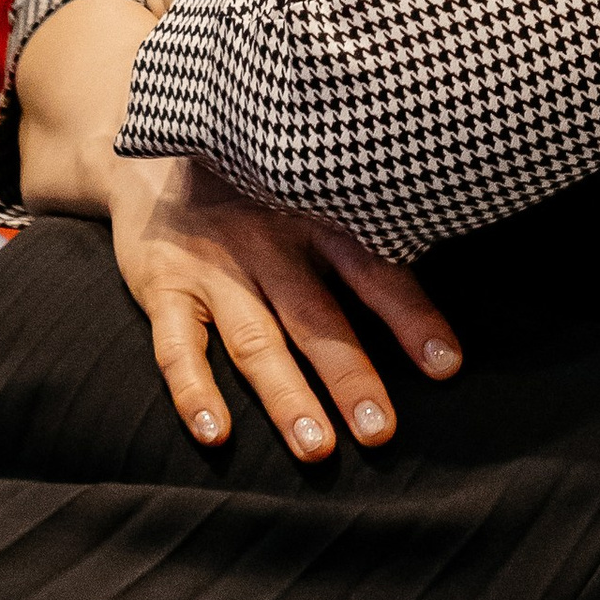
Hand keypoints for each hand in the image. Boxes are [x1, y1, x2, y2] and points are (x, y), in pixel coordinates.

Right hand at [100, 147, 462, 460]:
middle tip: (380, 431)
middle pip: (314, 315)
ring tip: (317, 448)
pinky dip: (193, 391)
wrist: (152, 151)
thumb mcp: (305, 182)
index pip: (371, 269)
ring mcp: (213, 267)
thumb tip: (443, 245)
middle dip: (349, 374)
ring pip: (254, 339)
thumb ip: (356, 222)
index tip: (447, 366)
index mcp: (313, 213)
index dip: (410, 316)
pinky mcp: (162, 287)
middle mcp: (267, 241)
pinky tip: (216, 434)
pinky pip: (176, 346)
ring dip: (285, 396)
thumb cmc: (254, 181)